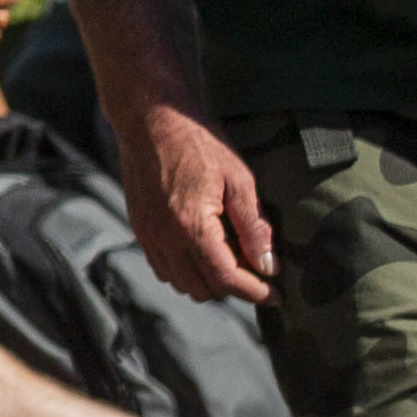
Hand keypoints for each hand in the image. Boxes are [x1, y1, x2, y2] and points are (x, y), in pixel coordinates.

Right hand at [123, 99, 274, 303]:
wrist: (150, 121)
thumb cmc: (199, 144)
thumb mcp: (239, 180)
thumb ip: (253, 227)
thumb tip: (268, 265)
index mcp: (192, 226)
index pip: (225, 278)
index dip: (254, 291)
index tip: (276, 295)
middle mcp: (164, 238)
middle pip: (202, 288)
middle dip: (233, 287)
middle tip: (257, 272)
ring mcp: (148, 235)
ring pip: (180, 284)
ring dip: (208, 281)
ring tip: (232, 260)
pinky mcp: (140, 229)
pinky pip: (163, 268)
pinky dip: (185, 270)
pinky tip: (204, 250)